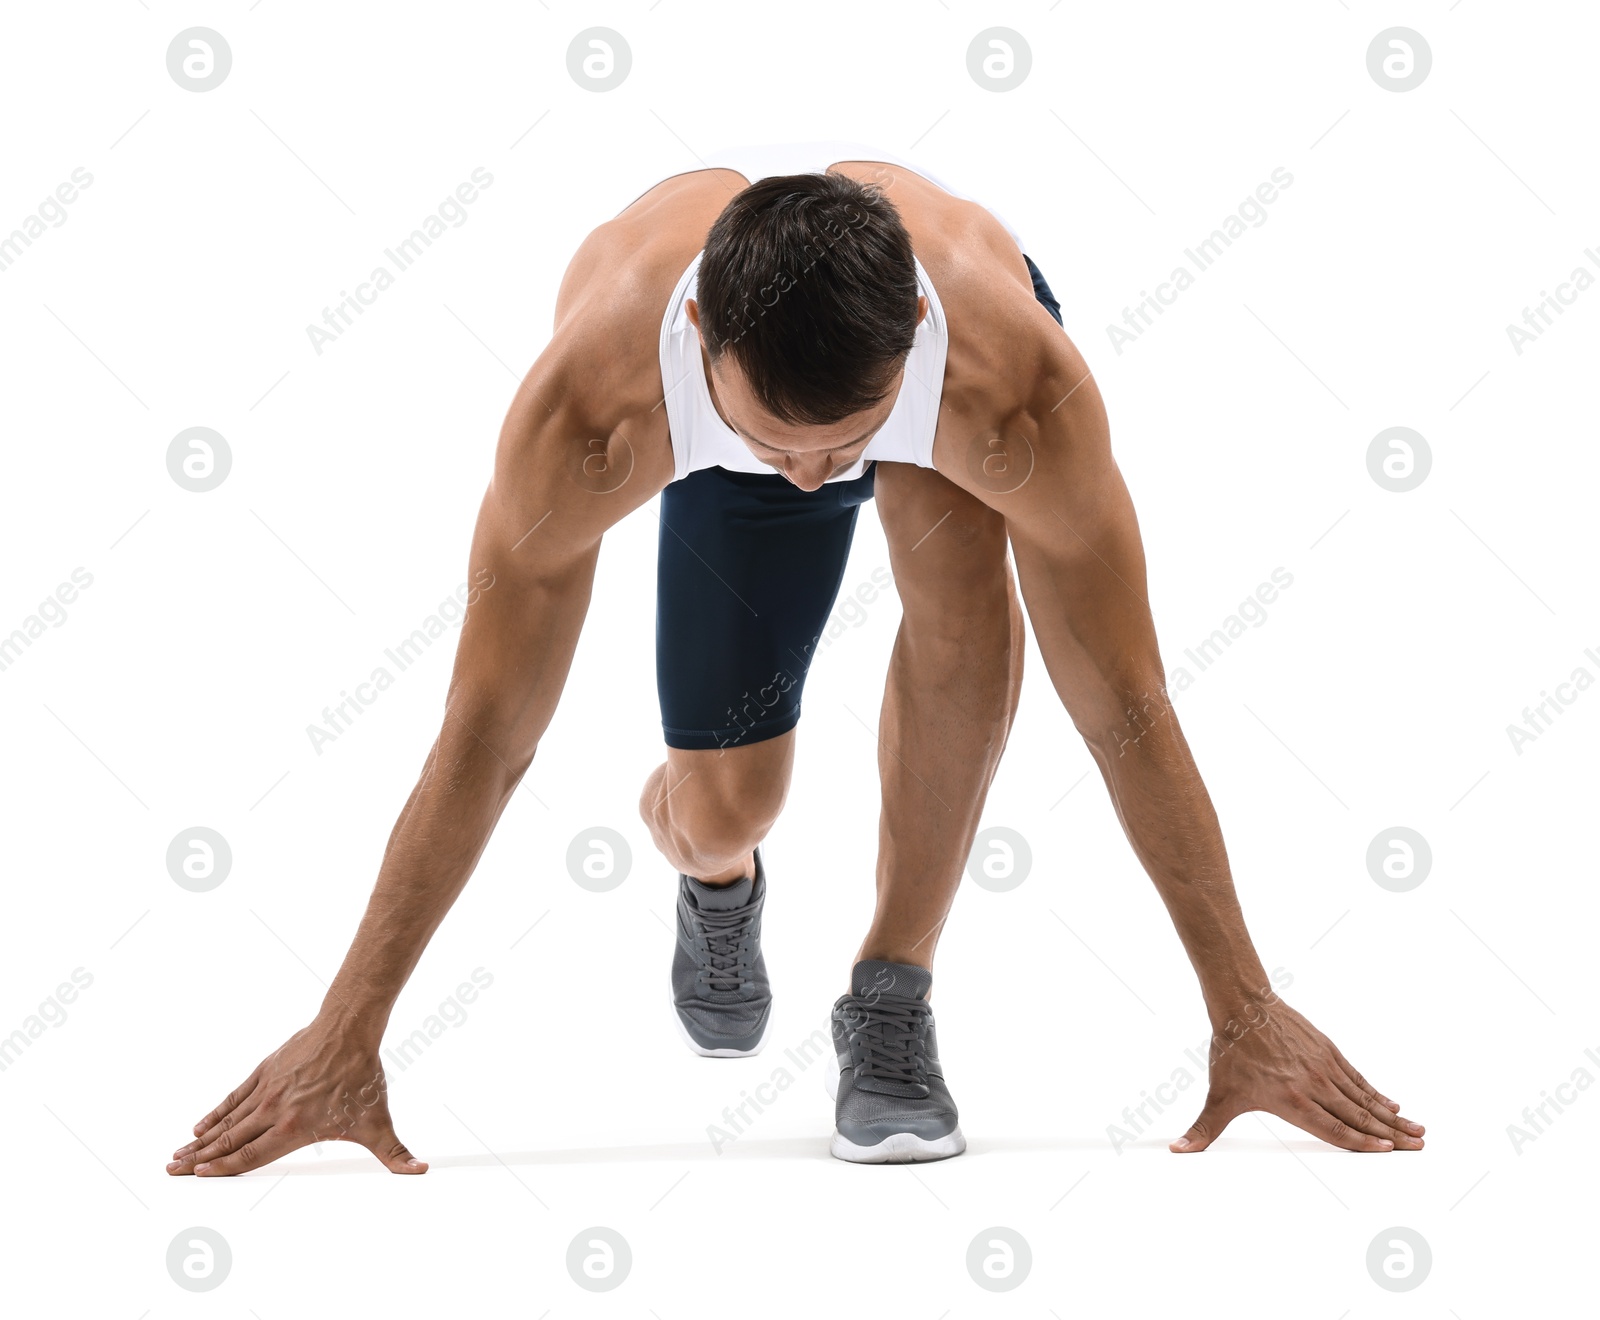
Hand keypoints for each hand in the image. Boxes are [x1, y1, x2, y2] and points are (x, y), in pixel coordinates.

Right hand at [167, 1020, 425, 1176]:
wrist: (349, 1029)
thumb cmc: (362, 1077)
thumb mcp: (378, 1121)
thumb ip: (396, 1153)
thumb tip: (421, 1171)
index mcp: (294, 1128)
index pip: (251, 1156)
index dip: (224, 1170)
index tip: (199, 1178)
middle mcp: (274, 1111)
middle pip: (229, 1141)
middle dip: (200, 1160)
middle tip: (172, 1172)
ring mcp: (266, 1090)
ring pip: (227, 1120)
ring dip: (200, 1140)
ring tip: (176, 1155)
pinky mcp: (264, 1071)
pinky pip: (233, 1097)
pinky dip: (215, 1112)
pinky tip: (200, 1125)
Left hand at [1170, 997, 1423, 1153]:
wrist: (1243, 1005)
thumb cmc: (1231, 1051)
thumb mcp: (1218, 1095)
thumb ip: (1203, 1129)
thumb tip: (1177, 1150)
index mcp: (1291, 1100)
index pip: (1333, 1129)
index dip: (1362, 1143)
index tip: (1388, 1151)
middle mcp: (1313, 1084)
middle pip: (1358, 1115)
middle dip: (1390, 1134)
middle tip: (1419, 1147)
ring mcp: (1324, 1066)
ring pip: (1363, 1097)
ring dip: (1392, 1115)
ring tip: (1419, 1130)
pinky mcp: (1328, 1051)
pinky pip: (1357, 1077)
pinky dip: (1376, 1092)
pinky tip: (1392, 1102)